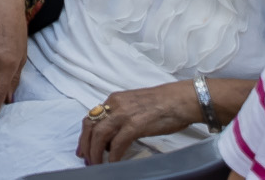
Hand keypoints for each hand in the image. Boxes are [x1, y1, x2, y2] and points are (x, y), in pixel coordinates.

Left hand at [78, 82, 206, 163]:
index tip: (83, 148)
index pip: (92, 117)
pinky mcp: (135, 125)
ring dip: (95, 152)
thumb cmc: (164, 104)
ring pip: (99, 135)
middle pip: (90, 126)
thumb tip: (113, 136)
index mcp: (114, 100)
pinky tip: (114, 164)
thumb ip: (122, 116)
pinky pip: (118, 143)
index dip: (85, 134)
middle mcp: (115, 105)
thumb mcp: (135, 106)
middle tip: (86, 159)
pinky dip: (113, 155)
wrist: (181, 100)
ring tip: (97, 164)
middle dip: (85, 145)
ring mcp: (124, 114)